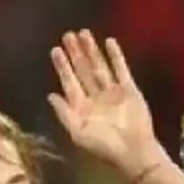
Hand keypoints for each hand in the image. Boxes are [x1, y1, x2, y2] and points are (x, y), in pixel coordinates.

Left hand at [48, 30, 162, 178]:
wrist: (133, 150)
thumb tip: (50, 95)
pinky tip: (109, 42)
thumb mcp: (78, 132)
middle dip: (75, 54)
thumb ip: (64, 113)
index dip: (62, 67)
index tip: (55, 50)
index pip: (69, 82)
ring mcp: (112, 92)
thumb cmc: (104, 145)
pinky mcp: (129, 89)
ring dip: (92, 51)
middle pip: (83, 71)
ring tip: (83, 33)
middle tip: (67, 35)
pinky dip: (115, 56)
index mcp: (82, 108)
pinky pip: (121, 69)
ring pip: (100, 66)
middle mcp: (95, 97)